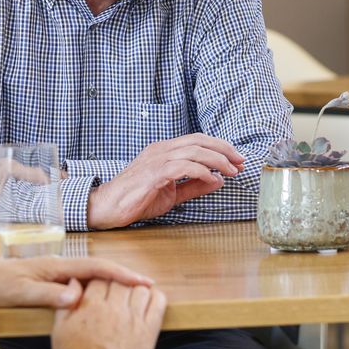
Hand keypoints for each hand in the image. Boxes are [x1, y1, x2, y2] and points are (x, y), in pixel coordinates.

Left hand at [0, 254, 153, 308]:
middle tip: (145, 289)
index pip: (96, 267)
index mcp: (54, 267)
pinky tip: (95, 301)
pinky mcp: (44, 283)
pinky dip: (92, 290)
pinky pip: (76, 285)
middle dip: (122, 277)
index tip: (143, 282)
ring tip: (128, 296)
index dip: (121, 275)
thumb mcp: (19, 292)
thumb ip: (48, 294)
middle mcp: (55, 267)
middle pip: (97, 269)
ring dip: (109, 284)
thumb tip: (77, 296)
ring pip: (88, 277)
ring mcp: (50, 274)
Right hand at [47, 280, 166, 348]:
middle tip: (116, 295)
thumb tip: (75, 282)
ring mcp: (133, 319)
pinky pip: (158, 302)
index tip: (102, 290)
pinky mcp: (148, 331)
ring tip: (131, 300)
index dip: (100, 283)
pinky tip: (148, 301)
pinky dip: (155, 297)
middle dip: (117, 286)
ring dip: (135, 290)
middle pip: (120, 281)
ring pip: (140, 288)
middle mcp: (113, 309)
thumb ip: (66, 302)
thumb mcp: (59, 329)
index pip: (100, 278)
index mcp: (90, 306)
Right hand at [86, 134, 243, 228]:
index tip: (237, 159)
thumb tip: (219, 180)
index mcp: (164, 151)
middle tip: (241, 162)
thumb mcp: (173, 193)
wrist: (107, 208)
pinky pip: (181, 167)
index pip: (197, 140)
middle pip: (198, 141)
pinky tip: (212, 179)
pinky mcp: (152, 174)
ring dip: (216, 160)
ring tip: (231, 171)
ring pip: (192, 151)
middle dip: (224, 150)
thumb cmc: (136, 199)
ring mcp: (155, 160)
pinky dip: (200, 171)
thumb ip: (195, 186)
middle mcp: (161, 150)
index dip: (220, 147)